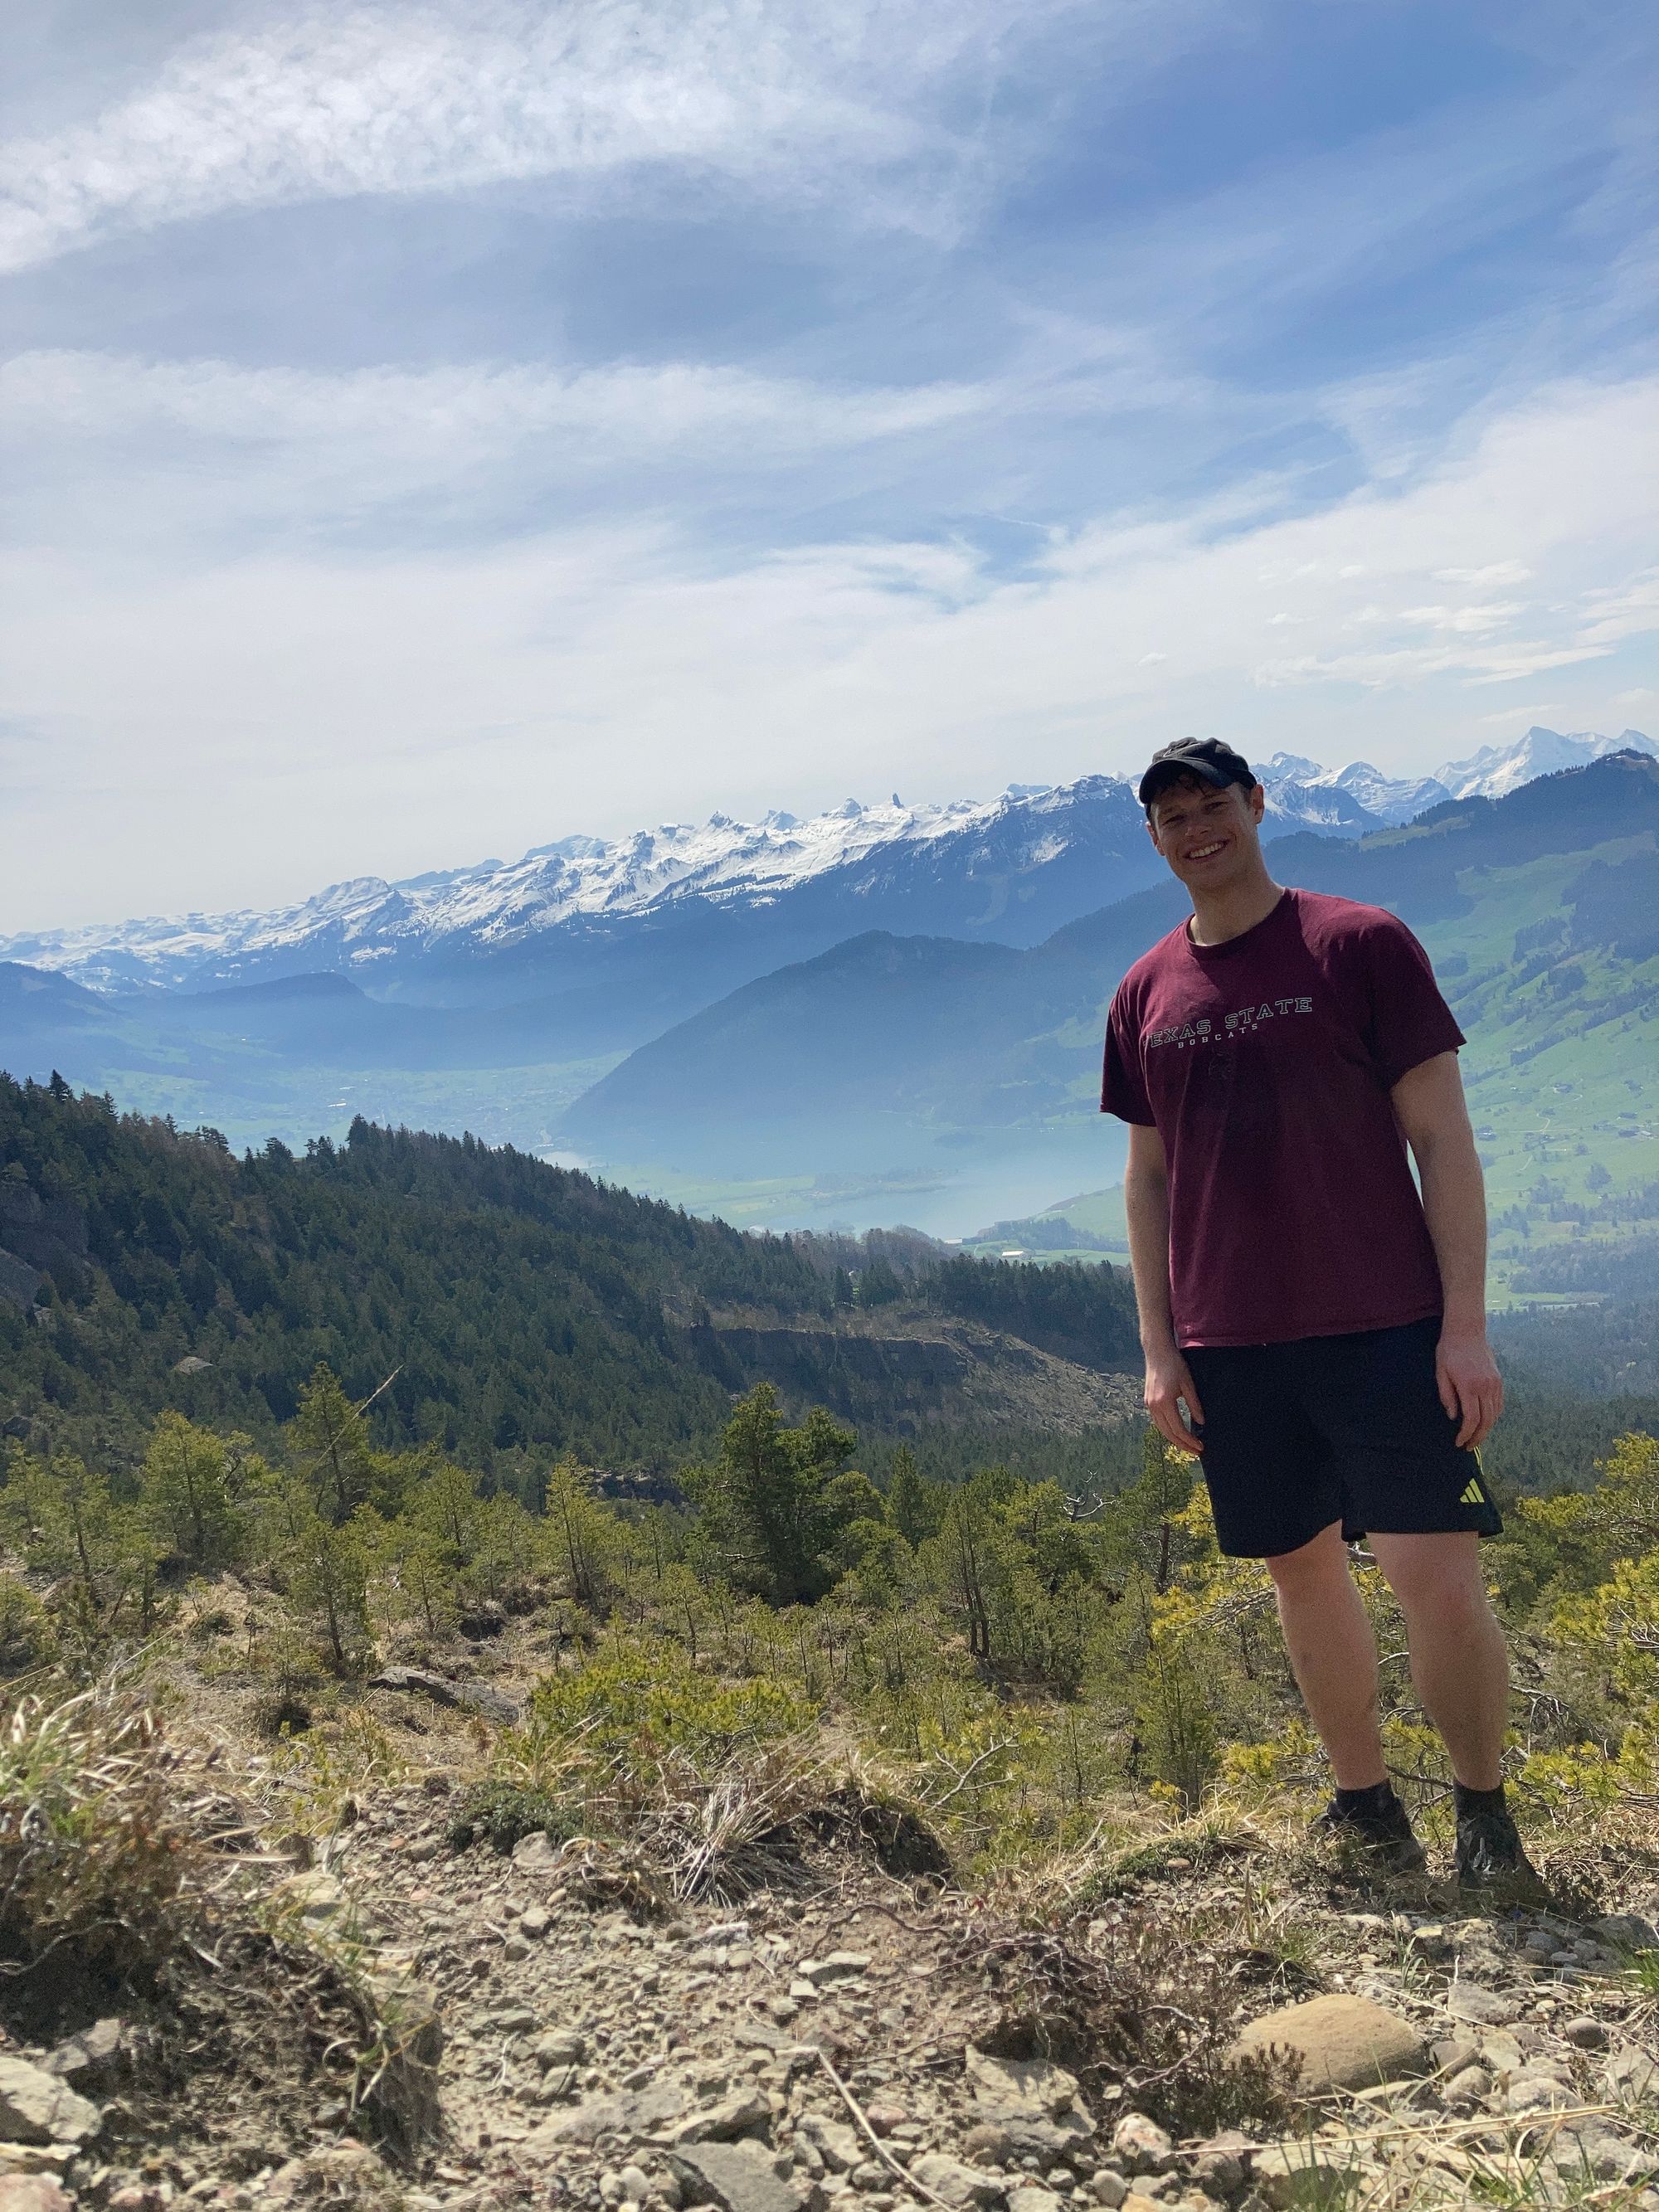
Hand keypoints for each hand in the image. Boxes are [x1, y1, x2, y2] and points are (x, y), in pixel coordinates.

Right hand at [1143, 1343, 1204, 1454]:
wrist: (1157, 1352)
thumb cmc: (1174, 1364)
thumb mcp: (1188, 1384)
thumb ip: (1194, 1405)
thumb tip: (1201, 1422)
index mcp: (1164, 1402)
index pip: (1178, 1429)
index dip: (1190, 1440)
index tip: (1200, 1447)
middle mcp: (1154, 1406)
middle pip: (1168, 1433)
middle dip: (1182, 1444)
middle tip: (1196, 1451)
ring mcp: (1149, 1404)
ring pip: (1161, 1429)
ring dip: (1174, 1439)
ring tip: (1188, 1445)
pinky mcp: (1148, 1401)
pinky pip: (1158, 1421)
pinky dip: (1168, 1429)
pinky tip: (1176, 1431)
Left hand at [1436, 1327, 1502, 1449]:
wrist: (1467, 1332)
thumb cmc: (1449, 1351)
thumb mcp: (1441, 1372)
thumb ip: (1447, 1395)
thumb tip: (1453, 1416)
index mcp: (1469, 1386)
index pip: (1471, 1419)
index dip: (1466, 1434)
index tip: (1459, 1443)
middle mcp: (1485, 1387)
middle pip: (1486, 1421)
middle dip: (1477, 1437)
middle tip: (1468, 1446)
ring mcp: (1495, 1384)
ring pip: (1495, 1414)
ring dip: (1487, 1429)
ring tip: (1476, 1438)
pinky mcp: (1499, 1380)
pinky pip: (1499, 1404)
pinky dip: (1493, 1417)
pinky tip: (1485, 1422)